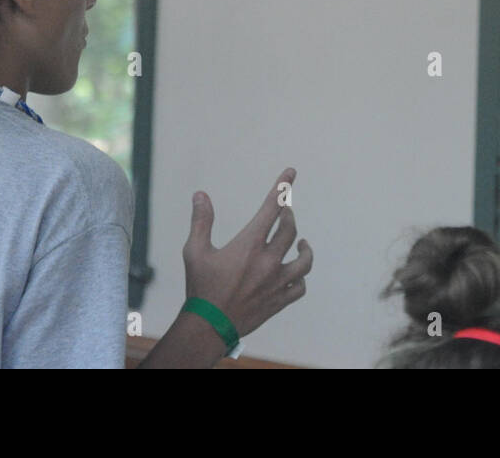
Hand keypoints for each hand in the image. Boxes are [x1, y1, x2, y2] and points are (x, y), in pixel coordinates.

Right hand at [182, 167, 312, 339]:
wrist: (208, 327)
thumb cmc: (200, 287)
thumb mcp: (195, 251)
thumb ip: (201, 221)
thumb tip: (201, 195)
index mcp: (250, 245)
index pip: (272, 208)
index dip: (282, 187)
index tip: (291, 172)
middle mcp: (268, 261)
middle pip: (290, 229)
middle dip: (288, 215)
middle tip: (284, 212)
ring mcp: (276, 282)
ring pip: (304, 260)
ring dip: (304, 248)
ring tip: (301, 242)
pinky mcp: (279, 300)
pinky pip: (299, 287)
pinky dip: (299, 278)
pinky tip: (295, 274)